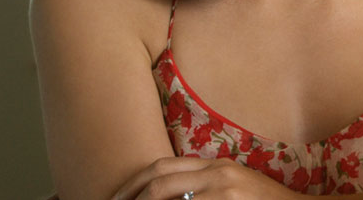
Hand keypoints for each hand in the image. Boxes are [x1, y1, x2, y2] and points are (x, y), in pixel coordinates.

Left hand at [111, 156, 299, 199]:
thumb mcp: (234, 186)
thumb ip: (204, 185)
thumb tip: (165, 195)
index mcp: (215, 164)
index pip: (160, 167)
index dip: (130, 184)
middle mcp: (217, 171)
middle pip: (157, 179)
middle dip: (128, 197)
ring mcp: (223, 189)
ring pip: (166, 194)